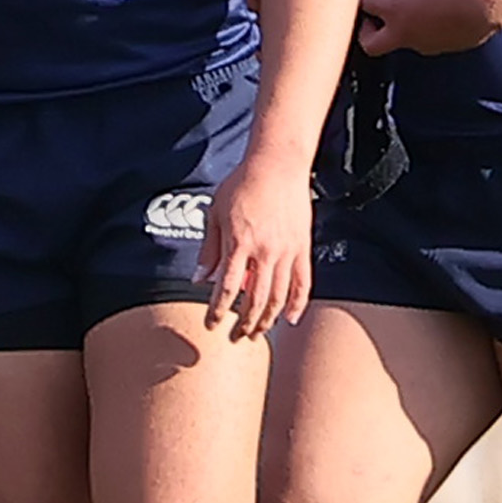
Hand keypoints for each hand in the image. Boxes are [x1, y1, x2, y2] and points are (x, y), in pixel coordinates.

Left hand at [202, 158, 313, 340]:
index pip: (227, 288)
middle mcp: (265, 251)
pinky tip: (290, 319)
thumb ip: (208, 249)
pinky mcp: (302, 248)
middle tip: (235, 337)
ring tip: (257, 333)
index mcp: (239, 242)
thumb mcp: (216, 213)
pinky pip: (302, 283)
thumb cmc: (241, 185)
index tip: (211, 323)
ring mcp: (287, 251)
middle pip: (254, 299)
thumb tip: (198, 279)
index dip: (218, 311)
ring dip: (267, 319)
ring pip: (279, 296)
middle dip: (243, 323)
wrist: (277, 165)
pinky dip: (297, 304)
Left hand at [353, 0, 501, 58]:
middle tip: (374, 19)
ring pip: (401, 43)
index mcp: (394, 9)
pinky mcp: (444, 48)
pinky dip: (427, 33)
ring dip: (401, 30)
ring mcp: (424, 43)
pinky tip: (436, 18)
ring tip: (412, 11)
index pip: (366, 3)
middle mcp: (405, 32)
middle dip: (368, 32)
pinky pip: (428, 44)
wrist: (484, 1)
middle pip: (371, 43)